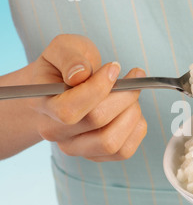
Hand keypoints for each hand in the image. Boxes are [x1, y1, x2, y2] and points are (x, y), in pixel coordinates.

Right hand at [27, 34, 146, 161]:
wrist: (61, 89)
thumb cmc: (64, 68)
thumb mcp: (63, 48)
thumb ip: (69, 56)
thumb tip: (80, 75)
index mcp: (44, 106)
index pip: (70, 110)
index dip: (99, 88)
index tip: (114, 67)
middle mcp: (57, 133)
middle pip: (97, 121)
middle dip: (123, 96)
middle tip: (131, 80)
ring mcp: (77, 148)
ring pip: (112, 143)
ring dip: (132, 114)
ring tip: (131, 96)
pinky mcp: (97, 155)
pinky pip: (124, 152)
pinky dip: (137, 128)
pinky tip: (131, 111)